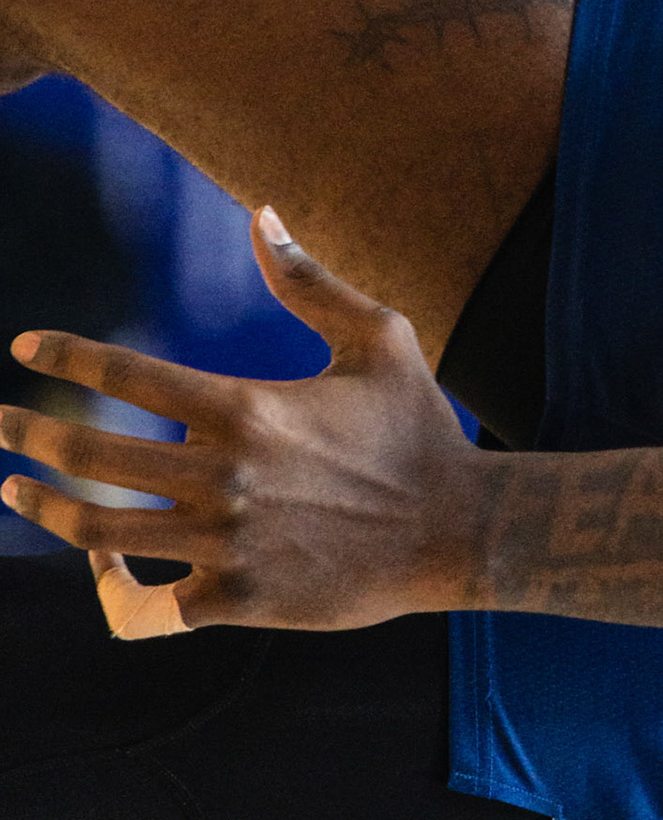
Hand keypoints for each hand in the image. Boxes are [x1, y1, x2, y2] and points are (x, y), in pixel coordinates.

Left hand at [0, 208, 484, 636]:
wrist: (461, 529)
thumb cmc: (421, 428)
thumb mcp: (380, 340)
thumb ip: (309, 281)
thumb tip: (259, 213)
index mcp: (249, 407)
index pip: (124, 374)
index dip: (64, 356)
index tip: (28, 348)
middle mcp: (225, 475)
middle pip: (88, 453)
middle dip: (26, 431)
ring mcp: (227, 544)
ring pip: (98, 531)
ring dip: (46, 508)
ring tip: (19, 490)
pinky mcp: (240, 601)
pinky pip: (148, 607)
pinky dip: (114, 590)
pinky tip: (105, 567)